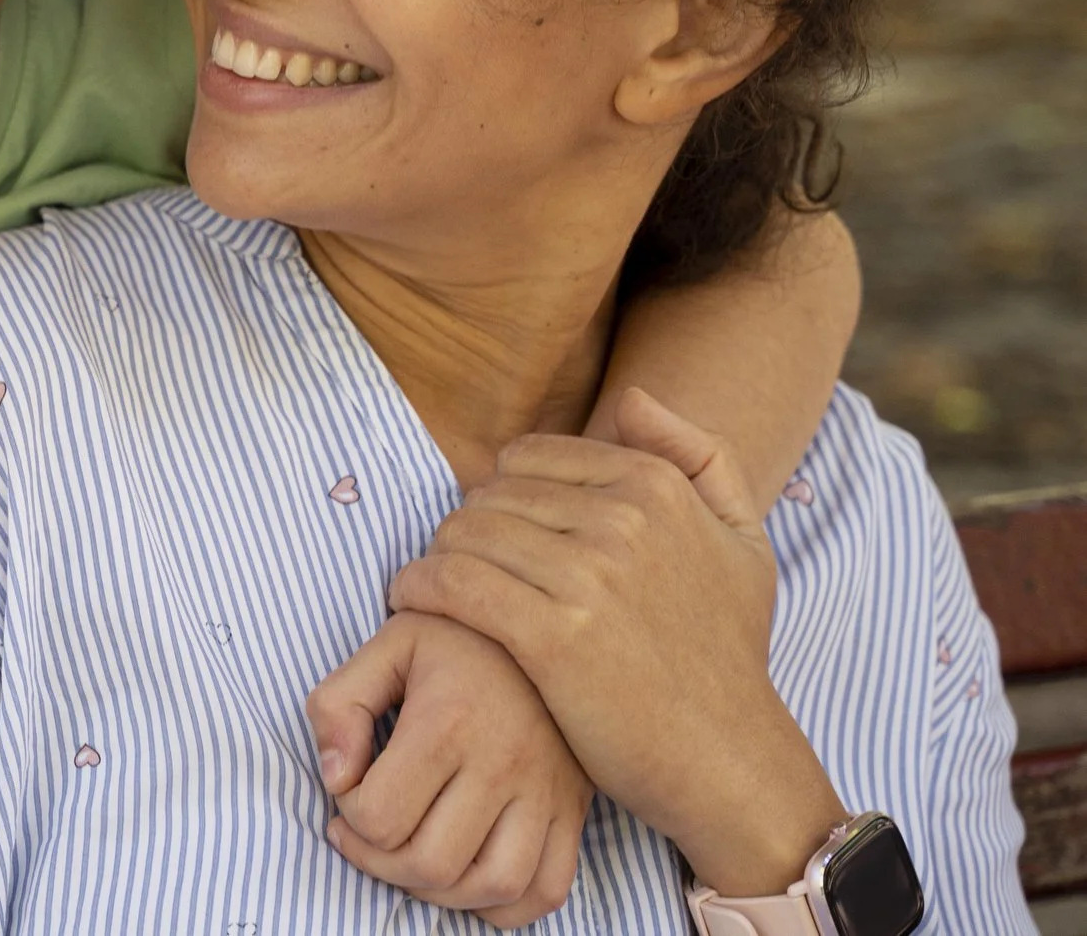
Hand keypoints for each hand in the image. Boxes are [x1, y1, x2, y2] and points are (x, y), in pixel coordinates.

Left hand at [306, 611, 587, 926]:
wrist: (546, 620)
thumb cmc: (457, 634)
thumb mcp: (386, 644)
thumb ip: (340, 705)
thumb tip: (334, 778)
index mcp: (448, 722)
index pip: (380, 818)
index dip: (349, 815)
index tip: (351, 786)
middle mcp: (503, 764)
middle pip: (430, 865)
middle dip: (380, 863)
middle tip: (366, 833)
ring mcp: (546, 793)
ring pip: (492, 888)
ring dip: (439, 892)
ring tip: (410, 856)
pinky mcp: (575, 810)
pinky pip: (545, 892)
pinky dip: (504, 906)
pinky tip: (466, 875)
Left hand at [387, 388, 847, 895]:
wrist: (729, 759)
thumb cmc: (729, 653)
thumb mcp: (744, 541)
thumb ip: (700, 456)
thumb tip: (630, 397)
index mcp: (655, 485)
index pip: (526, 457)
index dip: (500, 494)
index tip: (495, 534)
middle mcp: (622, 520)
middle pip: (488, 494)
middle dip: (466, 529)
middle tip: (459, 567)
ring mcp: (587, 577)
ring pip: (463, 534)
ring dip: (436, 559)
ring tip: (435, 589)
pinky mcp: (552, 636)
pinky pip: (452, 583)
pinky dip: (417, 588)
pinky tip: (412, 602)